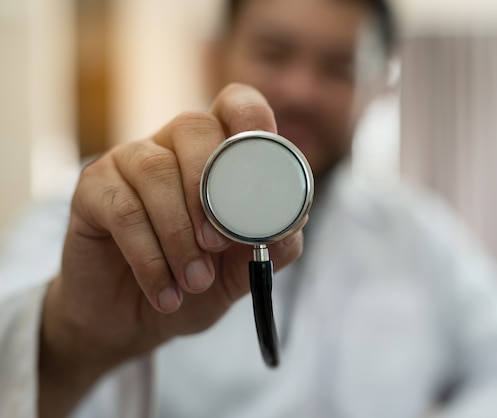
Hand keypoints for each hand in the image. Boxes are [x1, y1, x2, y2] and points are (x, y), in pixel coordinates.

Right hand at [38, 84, 304, 416]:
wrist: (135, 319)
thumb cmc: (194, 283)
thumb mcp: (243, 269)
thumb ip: (272, 246)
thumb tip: (292, 225)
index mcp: (218, 153)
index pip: (238, 106)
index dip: (253, 120)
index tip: (263, 167)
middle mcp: (174, 145)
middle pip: (195, 126)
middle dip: (212, 191)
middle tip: (218, 246)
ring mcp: (129, 161)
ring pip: (156, 170)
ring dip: (179, 233)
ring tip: (195, 281)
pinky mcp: (93, 189)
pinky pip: (124, 209)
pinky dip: (150, 258)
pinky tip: (166, 292)